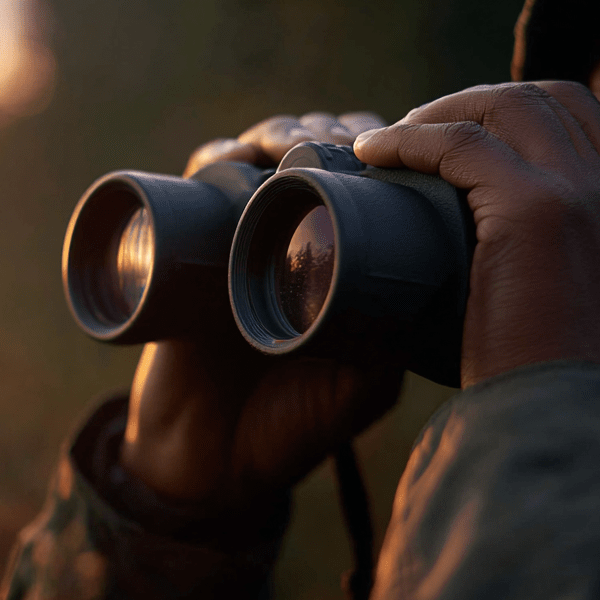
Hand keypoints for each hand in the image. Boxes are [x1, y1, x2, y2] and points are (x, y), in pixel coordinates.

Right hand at [120, 112, 403, 505]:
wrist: (202, 464)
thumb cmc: (287, 431)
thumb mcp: (357, 391)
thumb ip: (385, 346)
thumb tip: (415, 281)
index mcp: (336, 265)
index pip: (363, 183)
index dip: (377, 153)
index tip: (389, 149)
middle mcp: (286, 243)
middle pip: (310, 156)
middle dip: (324, 135)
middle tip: (332, 145)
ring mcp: (234, 243)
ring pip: (255, 157)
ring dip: (274, 136)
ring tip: (287, 148)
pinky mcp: (184, 252)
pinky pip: (196, 185)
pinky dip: (214, 159)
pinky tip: (233, 159)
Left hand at [353, 81, 599, 385]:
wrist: (563, 417)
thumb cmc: (557, 376)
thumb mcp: (581, 295)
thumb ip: (559, 255)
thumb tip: (485, 240)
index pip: (590, 115)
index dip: (522, 114)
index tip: (465, 136)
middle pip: (549, 98)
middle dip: (477, 102)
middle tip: (418, 131)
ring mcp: (588, 190)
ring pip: (506, 106)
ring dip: (439, 112)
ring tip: (389, 139)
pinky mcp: (537, 209)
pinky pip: (460, 144)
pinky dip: (409, 139)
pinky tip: (372, 150)